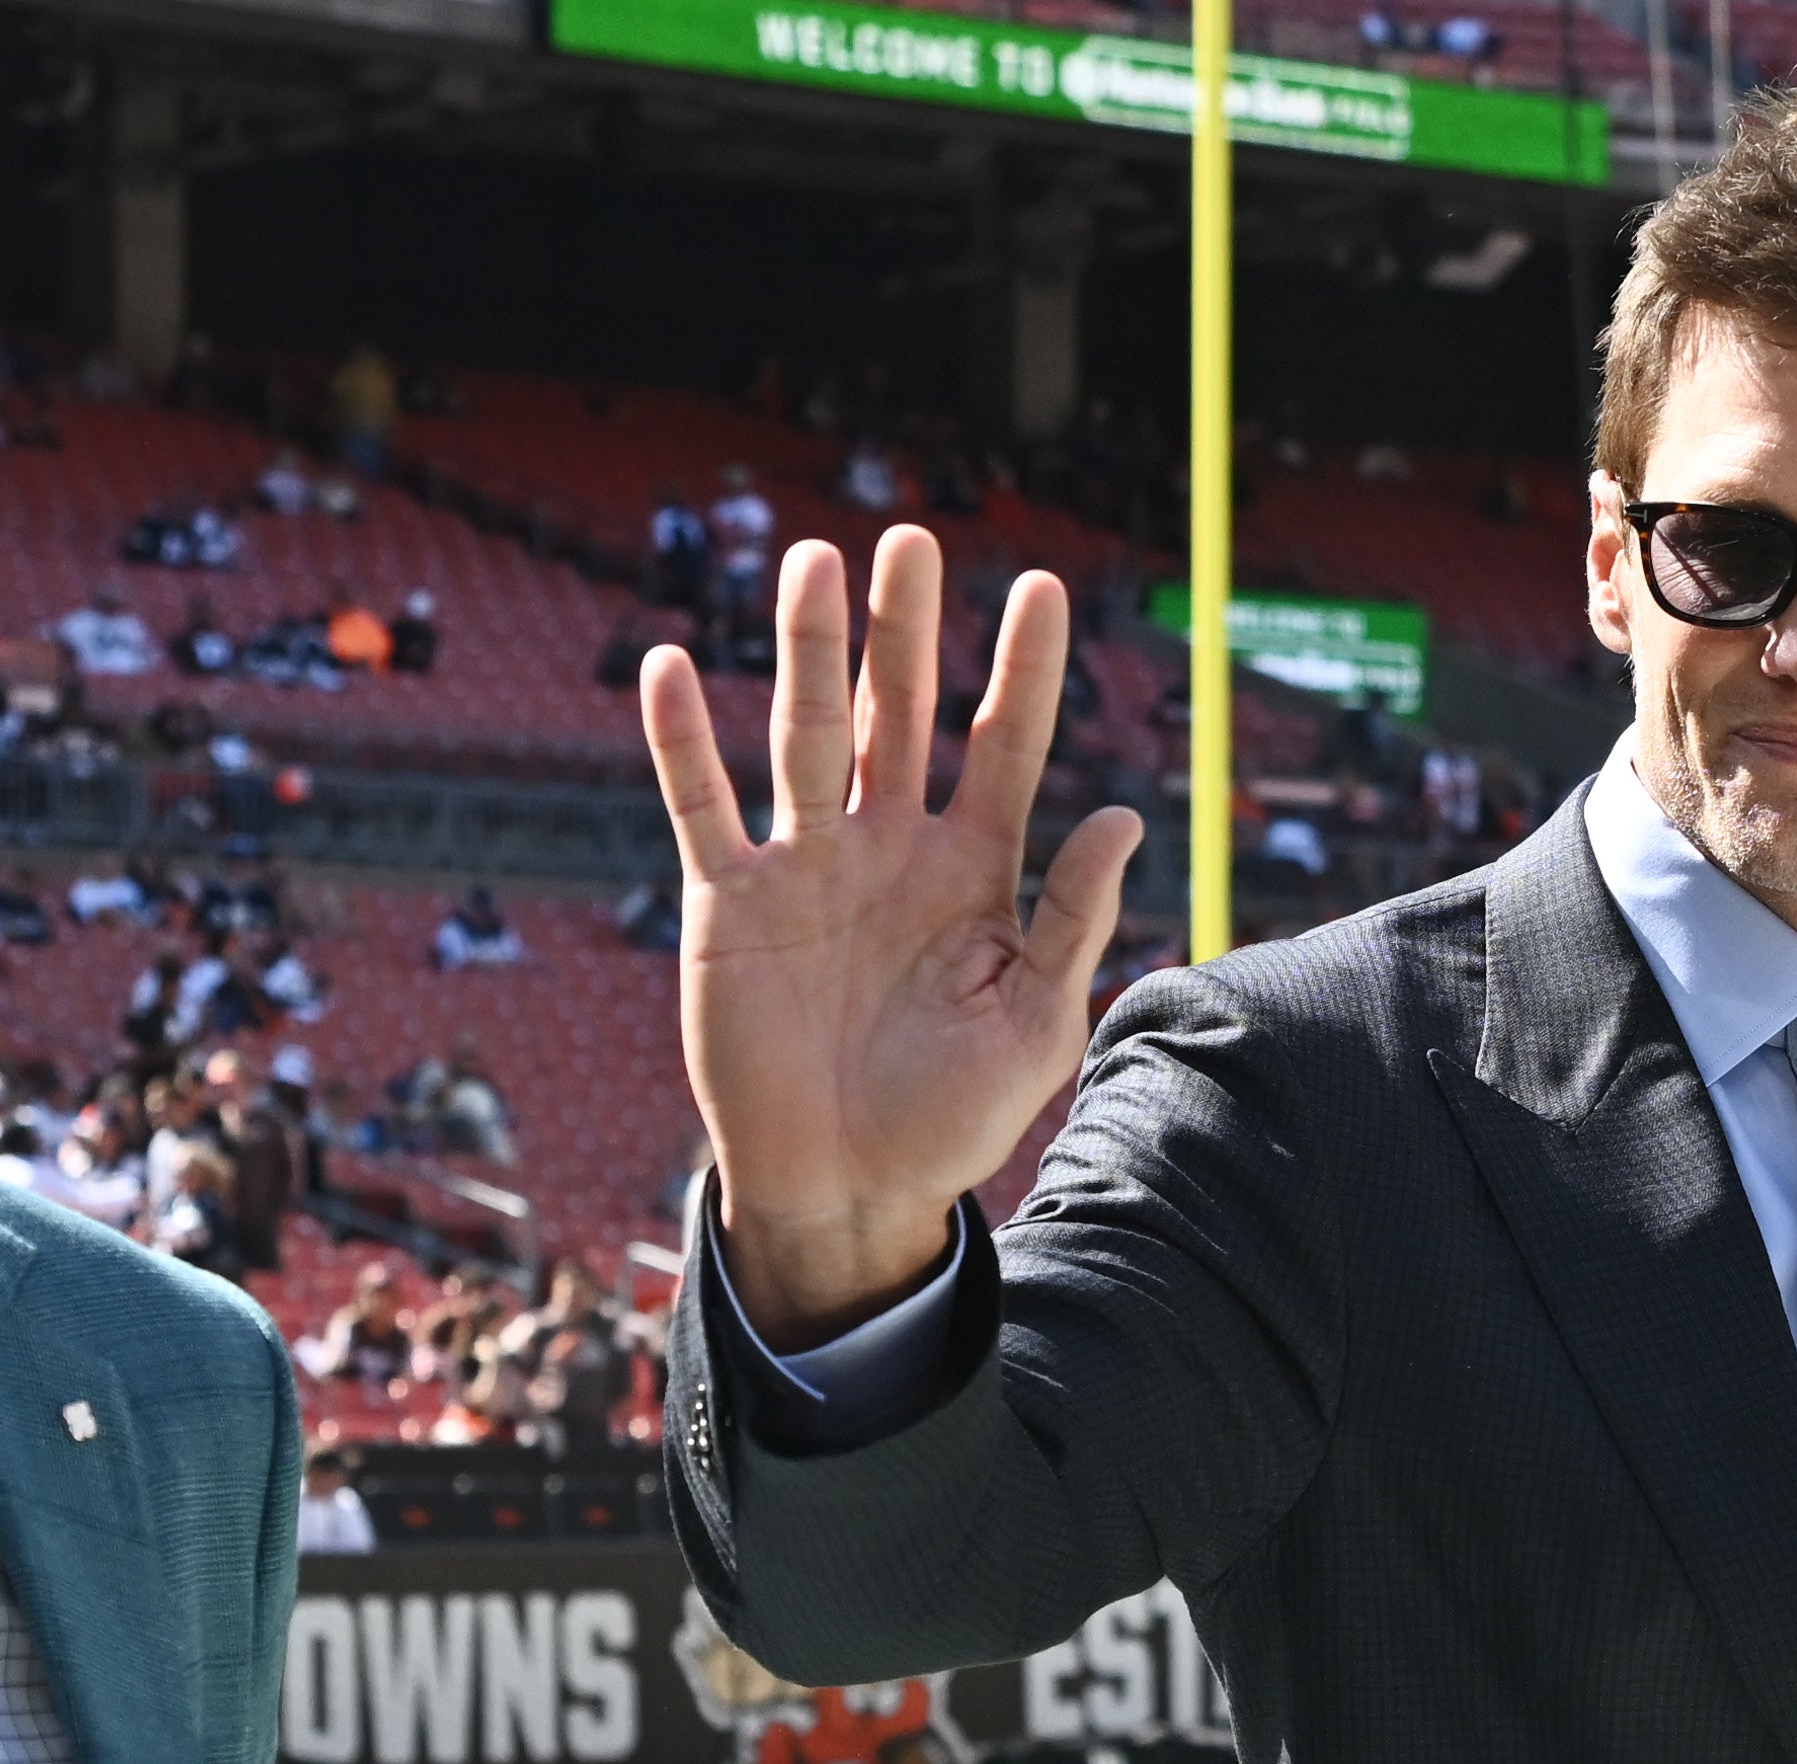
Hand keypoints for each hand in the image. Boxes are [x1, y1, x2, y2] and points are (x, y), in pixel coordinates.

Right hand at [637, 525, 1142, 1345]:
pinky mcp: (729, 903)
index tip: (1040, 586)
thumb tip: (1125, 817)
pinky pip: (702, 806)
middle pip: (899, 713)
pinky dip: (682, 741)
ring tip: (813, 561)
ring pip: (805, 735)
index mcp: (973, 871)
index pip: (1004, 747)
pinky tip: (671, 666)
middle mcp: (889, 849)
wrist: (846, 1189)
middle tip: (911, 542)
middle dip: (905, 629)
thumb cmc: (953, 1118)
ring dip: (808, 651)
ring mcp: (806, 868)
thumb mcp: (1036, 1025)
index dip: (1022, 670)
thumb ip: (1072, 920)